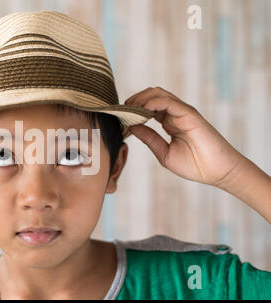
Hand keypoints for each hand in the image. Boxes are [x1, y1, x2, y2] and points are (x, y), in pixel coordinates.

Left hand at [125, 87, 245, 187]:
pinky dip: (152, 103)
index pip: (147, 107)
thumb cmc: (194, 165)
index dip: (132, 110)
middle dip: (133, 100)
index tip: (120, 119)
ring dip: (140, 99)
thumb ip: (149, 138)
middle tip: (122, 112)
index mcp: (169, 122)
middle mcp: (175, 114)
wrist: (217, 172)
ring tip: (129, 110)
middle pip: (150, 95)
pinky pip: (168, 101)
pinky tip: (141, 111)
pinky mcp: (189, 114)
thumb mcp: (164, 153)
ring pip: (158, 94)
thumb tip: (131, 127)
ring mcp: (182, 112)